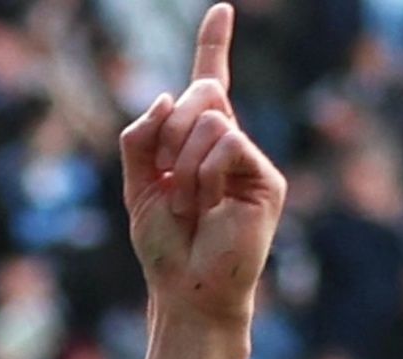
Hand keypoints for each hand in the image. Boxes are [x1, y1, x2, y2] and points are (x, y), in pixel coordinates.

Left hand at [118, 4, 284, 328]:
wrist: (185, 288)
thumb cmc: (164, 245)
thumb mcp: (137, 186)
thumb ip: (140, 139)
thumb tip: (168, 94)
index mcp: (197, 143)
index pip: (209, 83)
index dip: (214, 45)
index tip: (220, 10)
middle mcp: (228, 143)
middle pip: (200, 93)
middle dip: (169, 133)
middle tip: (169, 182)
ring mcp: (249, 159)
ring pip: (211, 118)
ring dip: (183, 164)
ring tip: (191, 204)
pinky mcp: (265, 178)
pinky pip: (227, 142)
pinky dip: (204, 173)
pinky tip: (208, 205)